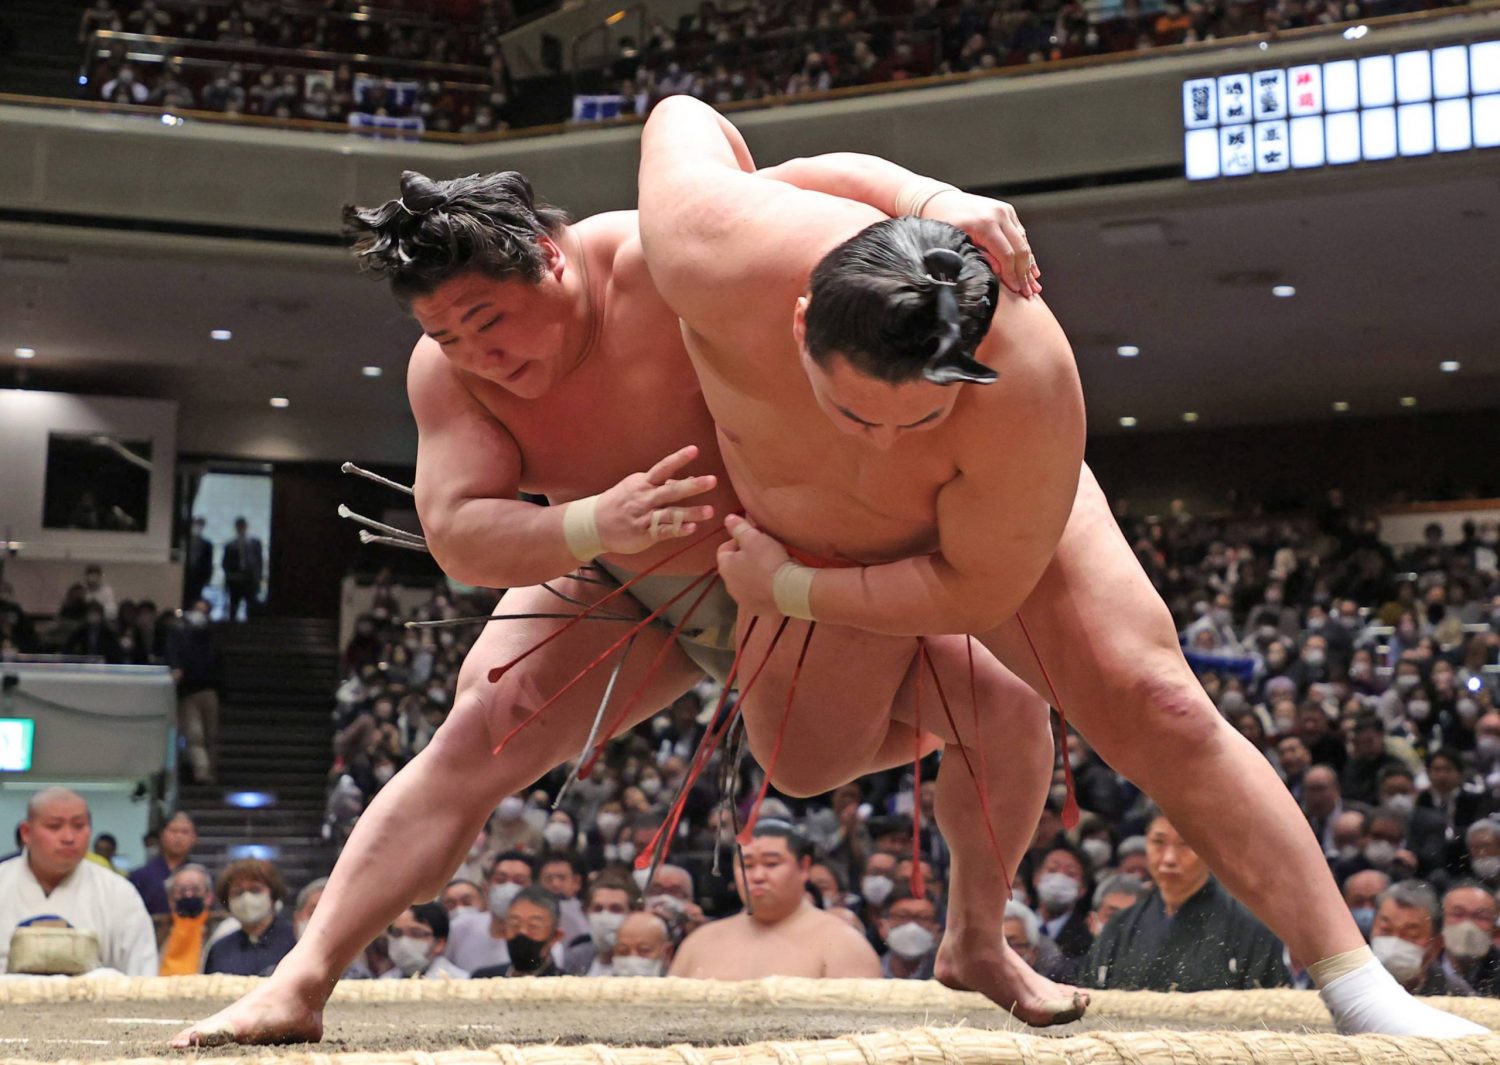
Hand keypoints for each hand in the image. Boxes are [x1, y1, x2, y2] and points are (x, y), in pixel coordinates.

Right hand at [594, 445, 716, 554]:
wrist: (594, 523)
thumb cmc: (620, 502)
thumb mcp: (637, 487)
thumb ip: (663, 484)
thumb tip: (690, 478)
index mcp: (644, 483)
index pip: (663, 467)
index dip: (679, 459)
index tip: (695, 450)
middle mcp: (645, 498)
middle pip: (671, 490)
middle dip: (692, 486)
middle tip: (712, 480)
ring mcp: (644, 516)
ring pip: (671, 513)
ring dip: (691, 512)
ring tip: (710, 511)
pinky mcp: (644, 533)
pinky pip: (663, 531)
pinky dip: (677, 530)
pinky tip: (691, 529)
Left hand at [717, 514, 791, 614]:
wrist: (787, 591)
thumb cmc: (768, 561)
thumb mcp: (753, 538)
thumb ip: (739, 527)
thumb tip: (727, 519)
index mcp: (725, 567)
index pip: (724, 549)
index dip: (737, 540)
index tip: (752, 537)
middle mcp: (729, 586)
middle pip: (734, 567)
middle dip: (745, 558)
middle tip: (763, 550)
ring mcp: (743, 600)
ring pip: (745, 582)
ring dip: (753, 574)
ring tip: (770, 567)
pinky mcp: (757, 609)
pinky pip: (757, 595)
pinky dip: (762, 588)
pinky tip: (774, 583)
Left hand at [922, 191, 1040, 297]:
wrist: (941, 201)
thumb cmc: (943, 224)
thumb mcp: (954, 244)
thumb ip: (975, 259)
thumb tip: (998, 274)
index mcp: (984, 224)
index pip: (1006, 254)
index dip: (1012, 275)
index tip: (1016, 291)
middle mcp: (998, 215)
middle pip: (1020, 249)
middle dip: (1024, 274)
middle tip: (1028, 293)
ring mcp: (1005, 211)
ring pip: (1023, 242)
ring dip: (1028, 265)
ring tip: (1033, 285)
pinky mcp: (1007, 211)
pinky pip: (1020, 235)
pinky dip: (1026, 253)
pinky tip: (1031, 269)